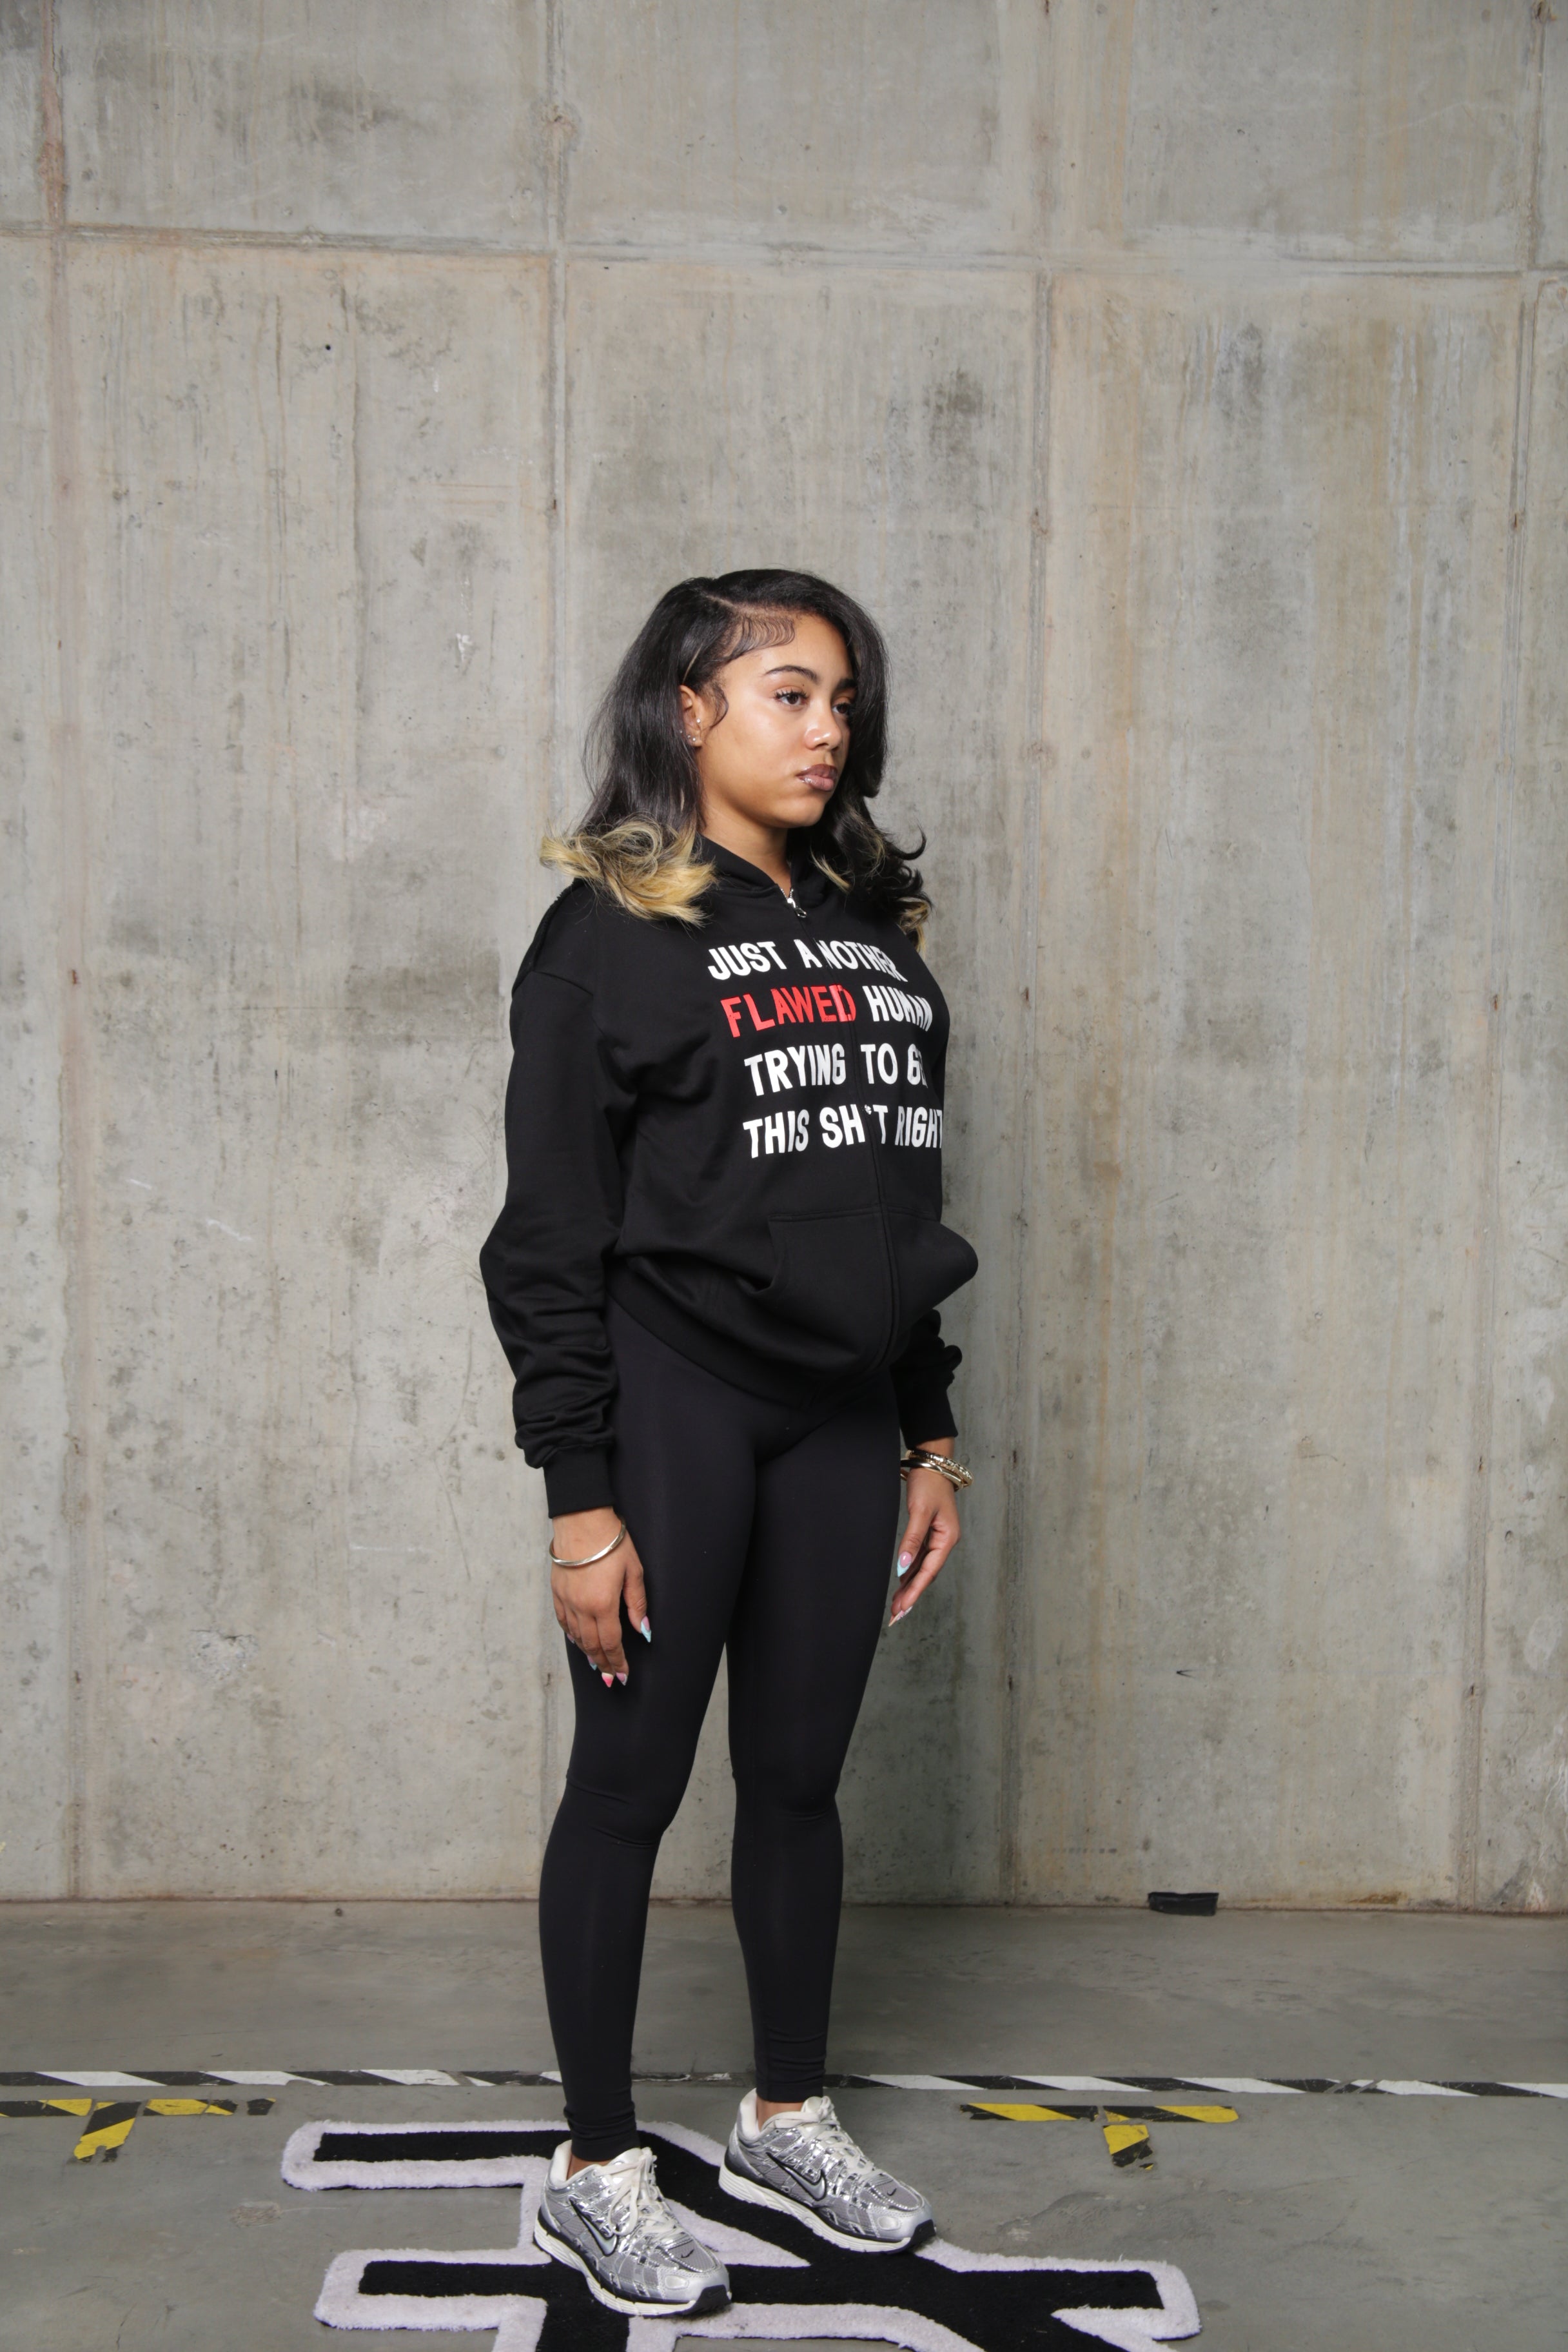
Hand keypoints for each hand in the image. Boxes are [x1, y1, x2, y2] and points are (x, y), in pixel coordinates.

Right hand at [549, 1508, 649, 1685]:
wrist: (582, 1519)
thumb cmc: (612, 1541)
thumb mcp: (634, 1571)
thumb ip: (637, 1604)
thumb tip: (644, 1630)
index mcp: (603, 1604)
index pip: (611, 1643)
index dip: (618, 1662)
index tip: (623, 1675)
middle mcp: (581, 1607)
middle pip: (592, 1645)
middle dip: (603, 1663)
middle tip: (611, 1678)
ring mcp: (566, 1599)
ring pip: (576, 1636)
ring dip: (587, 1652)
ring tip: (597, 1664)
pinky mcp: (556, 1590)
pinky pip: (563, 1620)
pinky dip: (571, 1634)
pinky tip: (577, 1640)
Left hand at [890, 1440, 960, 1625]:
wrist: (931, 1463)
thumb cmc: (928, 1484)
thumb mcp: (920, 1511)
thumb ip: (911, 1540)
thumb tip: (902, 1567)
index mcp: (947, 1539)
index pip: (929, 1572)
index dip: (914, 1591)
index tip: (902, 1608)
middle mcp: (944, 1542)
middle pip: (926, 1574)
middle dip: (911, 1595)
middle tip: (896, 1616)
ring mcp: (936, 1539)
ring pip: (921, 1568)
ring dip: (909, 1587)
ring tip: (896, 1606)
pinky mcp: (927, 1533)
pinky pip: (918, 1559)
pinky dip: (909, 1572)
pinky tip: (901, 1583)